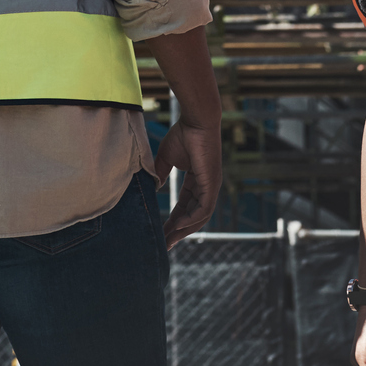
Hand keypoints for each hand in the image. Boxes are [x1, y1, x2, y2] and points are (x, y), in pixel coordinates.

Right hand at [155, 115, 221, 247]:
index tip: (162, 231)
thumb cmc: (183, 134)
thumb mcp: (166, 158)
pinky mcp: (212, 184)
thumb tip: (153, 188)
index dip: (174, 219)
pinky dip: (191, 219)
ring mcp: (211, 186)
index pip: (186, 205)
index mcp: (198, 180)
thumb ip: (160, 173)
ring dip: (184, 230)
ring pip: (199, 216)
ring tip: (168, 240)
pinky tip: (177, 226)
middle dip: (179, 230)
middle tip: (165, 244)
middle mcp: (207, 186)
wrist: (195, 121)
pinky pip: (203, 208)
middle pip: (194, 215)